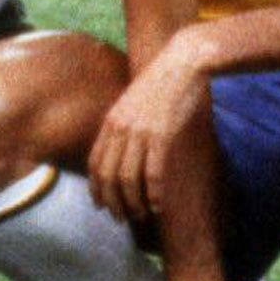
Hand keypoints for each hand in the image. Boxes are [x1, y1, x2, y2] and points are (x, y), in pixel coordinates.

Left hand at [87, 42, 209, 229]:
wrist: (184, 61)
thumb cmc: (164, 81)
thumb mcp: (135, 101)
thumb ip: (125, 122)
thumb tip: (124, 146)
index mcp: (112, 121)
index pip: (95, 164)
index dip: (97, 189)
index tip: (102, 205)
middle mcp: (121, 129)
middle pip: (108, 176)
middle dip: (113, 202)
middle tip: (121, 218)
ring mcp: (141, 132)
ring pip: (128, 179)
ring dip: (133, 203)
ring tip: (141, 216)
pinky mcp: (162, 135)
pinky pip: (153, 173)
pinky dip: (154, 193)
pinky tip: (159, 205)